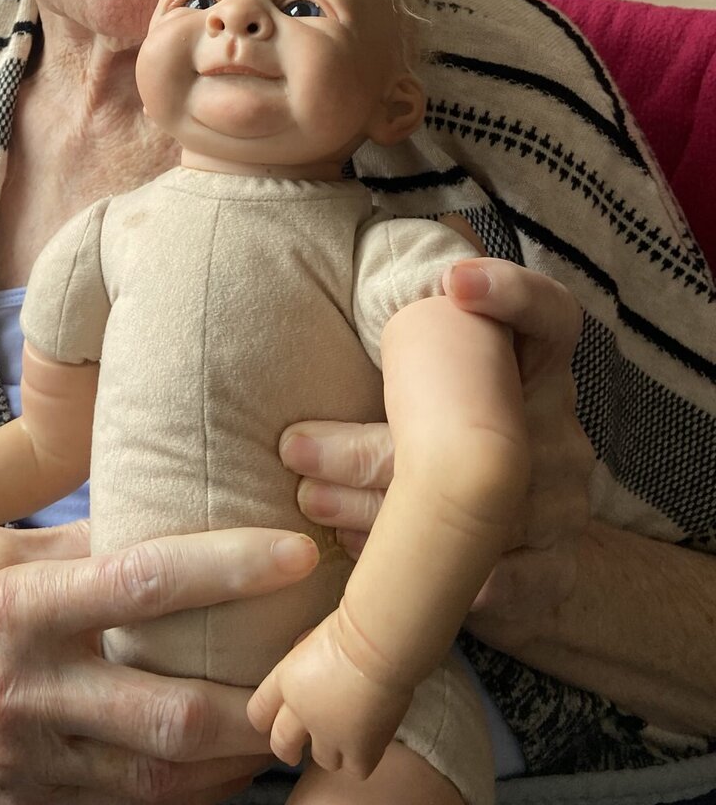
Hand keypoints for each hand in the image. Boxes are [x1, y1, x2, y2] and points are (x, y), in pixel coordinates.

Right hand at [0, 520, 317, 804]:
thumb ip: (71, 542)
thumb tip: (158, 518)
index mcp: (15, 605)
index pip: (139, 583)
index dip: (225, 570)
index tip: (295, 552)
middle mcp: (26, 690)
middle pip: (170, 717)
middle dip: (259, 706)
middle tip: (320, 673)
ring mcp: (27, 764)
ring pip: (161, 782)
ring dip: (237, 761)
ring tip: (289, 723)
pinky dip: (182, 791)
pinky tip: (220, 765)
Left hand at [247, 612, 409, 779]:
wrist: (379, 642)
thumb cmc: (350, 625)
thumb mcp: (313, 637)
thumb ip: (304, 658)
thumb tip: (305, 658)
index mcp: (286, 680)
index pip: (259, 710)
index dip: (264, 720)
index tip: (271, 722)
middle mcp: (301, 711)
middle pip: (281, 743)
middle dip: (286, 749)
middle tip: (294, 751)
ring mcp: (329, 734)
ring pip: (322, 759)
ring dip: (331, 751)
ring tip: (342, 740)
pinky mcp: (359, 748)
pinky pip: (355, 769)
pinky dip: (361, 760)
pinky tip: (368, 743)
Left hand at [280, 258, 594, 646]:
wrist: (517, 543)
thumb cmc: (448, 435)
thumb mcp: (433, 385)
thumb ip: (402, 360)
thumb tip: (298, 406)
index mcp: (535, 364)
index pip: (548, 314)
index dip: (511, 292)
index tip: (451, 283)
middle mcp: (557, 428)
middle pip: (474, 430)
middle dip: (372, 445)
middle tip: (296, 449)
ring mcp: (563, 501)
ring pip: (473, 507)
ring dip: (379, 511)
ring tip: (311, 500)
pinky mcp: (555, 567)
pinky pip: (505, 578)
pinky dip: (442, 577)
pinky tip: (378, 566)